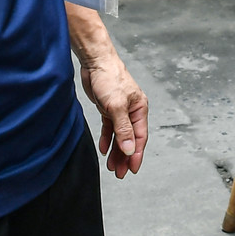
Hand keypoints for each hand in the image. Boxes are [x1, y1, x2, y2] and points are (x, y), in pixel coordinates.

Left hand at [78, 49, 148, 177]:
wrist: (95, 62)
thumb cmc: (109, 78)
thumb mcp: (116, 106)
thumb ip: (123, 129)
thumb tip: (130, 149)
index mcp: (139, 109)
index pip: (140, 137)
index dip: (136, 154)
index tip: (132, 169)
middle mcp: (132, 111)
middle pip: (130, 139)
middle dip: (125, 157)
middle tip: (120, 173)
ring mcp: (119, 110)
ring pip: (120, 136)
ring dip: (116, 151)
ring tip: (112, 167)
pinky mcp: (108, 108)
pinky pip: (109, 128)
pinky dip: (107, 139)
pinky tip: (104, 149)